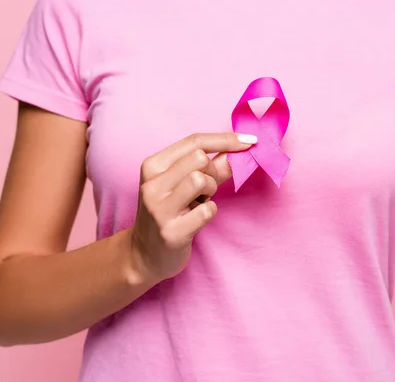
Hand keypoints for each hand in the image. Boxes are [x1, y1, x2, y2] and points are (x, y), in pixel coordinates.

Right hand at [129, 133, 256, 282]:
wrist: (144, 255)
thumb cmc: (168, 214)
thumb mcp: (183, 184)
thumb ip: (211, 167)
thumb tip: (239, 151)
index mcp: (152, 165)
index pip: (194, 140)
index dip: (226, 139)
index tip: (250, 140)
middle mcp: (152, 184)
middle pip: (200, 158)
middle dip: (212, 172)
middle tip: (206, 190)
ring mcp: (159, 209)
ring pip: (201, 180)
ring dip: (210, 191)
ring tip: (199, 202)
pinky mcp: (171, 232)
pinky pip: (207, 211)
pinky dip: (209, 212)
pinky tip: (196, 219)